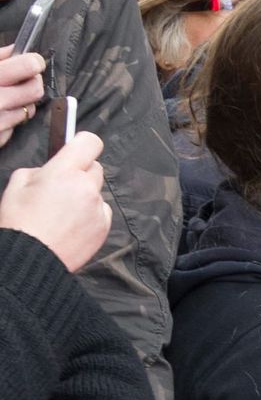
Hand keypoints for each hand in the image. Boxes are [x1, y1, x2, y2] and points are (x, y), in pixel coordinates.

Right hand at [0, 44, 44, 148]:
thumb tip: (16, 48)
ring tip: (5, 100)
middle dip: (31, 84)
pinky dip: (11, 120)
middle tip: (22, 82)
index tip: (33, 63)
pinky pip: (15, 127)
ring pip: (29, 109)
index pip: (29, 65)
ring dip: (21, 104)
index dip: (33, 63)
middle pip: (35, 89)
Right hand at [0, 130, 109, 269]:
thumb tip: (51, 169)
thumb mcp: (16, 186)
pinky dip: (90, 213)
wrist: (31, 257)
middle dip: (81, 172)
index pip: (90, 143)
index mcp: (64, 171)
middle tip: (61, 187)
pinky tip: (71, 224)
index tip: (76, 149)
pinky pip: (101, 211)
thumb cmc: (19, 222)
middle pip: (95, 167)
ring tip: (62, 211)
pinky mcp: (104, 225)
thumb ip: (39, 170)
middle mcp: (86, 186)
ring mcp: (98, 207)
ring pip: (97, 191)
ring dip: (85, 195)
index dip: (82, 144)